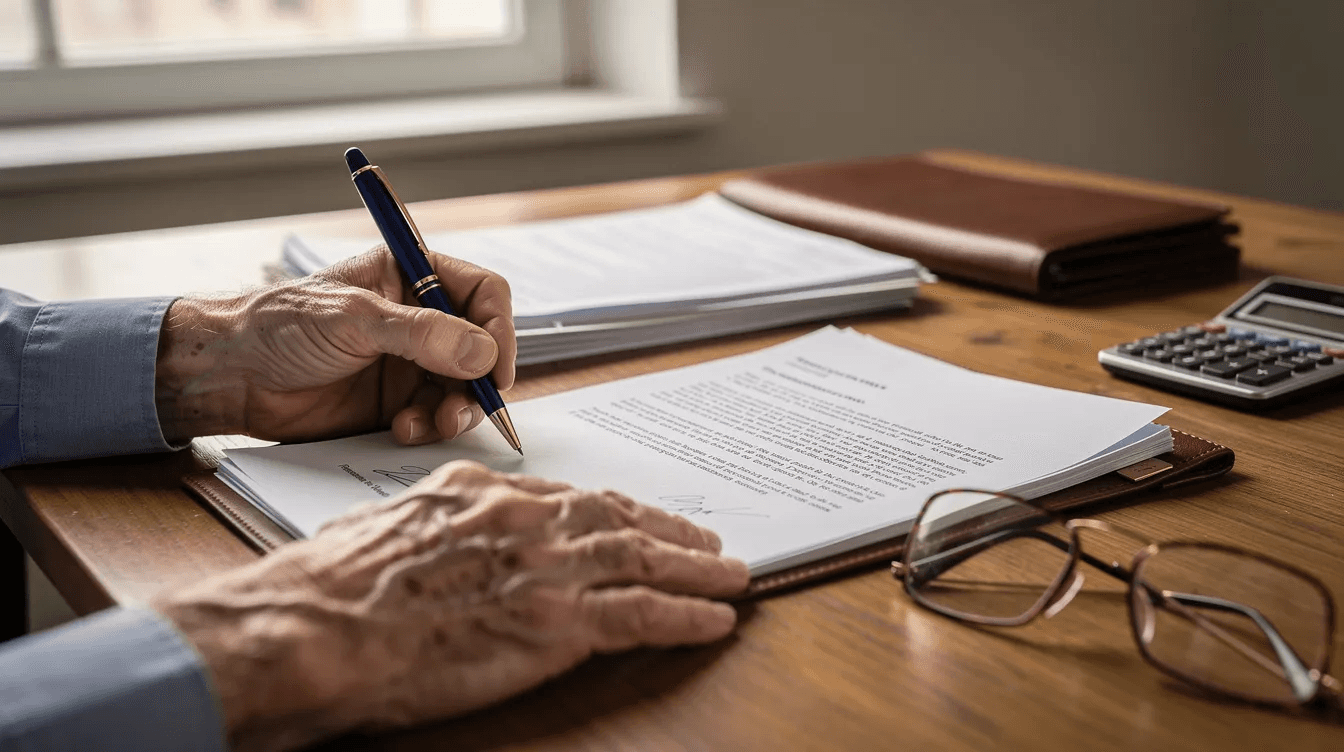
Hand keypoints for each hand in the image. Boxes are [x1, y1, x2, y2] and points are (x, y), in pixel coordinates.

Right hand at [153, 462, 750, 751]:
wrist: (314, 629)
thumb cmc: (326, 588)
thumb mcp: (381, 530)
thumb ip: (431, 526)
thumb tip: (441, 539)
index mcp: (480, 493)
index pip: (568, 495)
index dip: (614, 509)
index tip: (639, 517)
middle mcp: (523, 519)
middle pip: (617, 517)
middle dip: (669, 530)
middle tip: (706, 543)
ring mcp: (544, 567)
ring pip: (643, 559)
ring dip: (695, 570)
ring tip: (731, 578)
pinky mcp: (556, 622)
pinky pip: (643, 615)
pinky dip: (687, 616)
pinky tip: (714, 620)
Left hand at [154, 247, 515, 444]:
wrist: (232, 375)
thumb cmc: (280, 325)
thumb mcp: (353, 320)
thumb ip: (421, 334)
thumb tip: (482, 352)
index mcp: (411, 277)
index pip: (482, 294)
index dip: (498, 328)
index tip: (495, 366)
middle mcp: (418, 319)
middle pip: (482, 347)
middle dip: (480, 380)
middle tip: (468, 406)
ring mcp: (410, 363)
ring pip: (464, 388)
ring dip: (457, 410)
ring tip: (435, 423)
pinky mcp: (396, 402)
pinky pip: (435, 418)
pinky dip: (429, 428)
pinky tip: (402, 430)